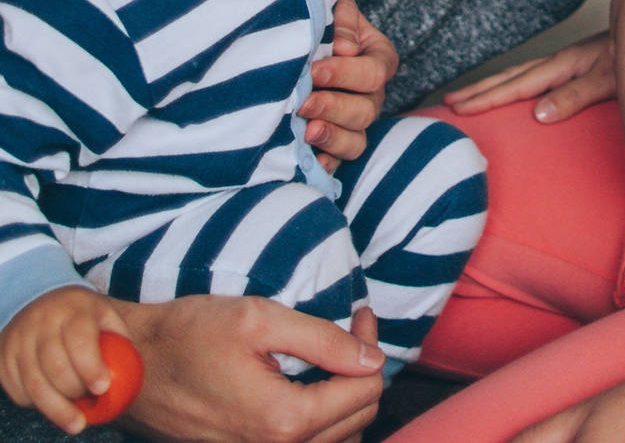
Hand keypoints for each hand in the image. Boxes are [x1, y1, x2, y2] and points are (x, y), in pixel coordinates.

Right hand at [0, 285, 131, 434]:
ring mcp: (19, 339)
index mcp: (73, 308)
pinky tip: (51, 402)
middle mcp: (42, 321)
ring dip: (57, 409)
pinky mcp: (4, 357)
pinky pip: (18, 390)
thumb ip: (118, 340)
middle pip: (55, 367)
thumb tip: (129, 375)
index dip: (90, 366)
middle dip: (75, 392)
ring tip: (77, 422)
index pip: (79, 339)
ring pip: (35, 384)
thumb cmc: (81, 315)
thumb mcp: (104, 314)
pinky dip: (35, 404)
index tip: (102, 388)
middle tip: (91, 405)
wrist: (40, 298)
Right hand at [113, 294, 384, 442]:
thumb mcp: (257, 319)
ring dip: (347, 395)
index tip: (360, 311)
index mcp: (284, 419)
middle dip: (363, 368)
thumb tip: (373, 357)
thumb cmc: (189, 336)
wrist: (135, 368)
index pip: (365, 390)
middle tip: (351, 326)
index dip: (370, 344)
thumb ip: (322, 338)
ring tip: (335, 353)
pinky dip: (325, 418)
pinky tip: (312, 384)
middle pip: (358, 417)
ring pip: (339, 438)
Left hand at [299, 0, 398, 174]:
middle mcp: (372, 93)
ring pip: (357, 140)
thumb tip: (344, 46)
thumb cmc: (320, 12)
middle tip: (303, 103)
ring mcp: (355, 120)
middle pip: (366, 110)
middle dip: (334, 107)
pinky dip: (325, 163)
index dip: (346, 74)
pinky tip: (307, 160)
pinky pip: (338, 161)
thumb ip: (341, 13)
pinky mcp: (334, 140)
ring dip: (332, 138)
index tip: (314, 69)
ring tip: (306, 133)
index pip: (374, 71)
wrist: (299, 31)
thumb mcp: (333, 1)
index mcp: (377, 57)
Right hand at [444, 32, 615, 122]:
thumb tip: (537, 114)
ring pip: (519, 74)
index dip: (486, 99)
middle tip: (448, 103)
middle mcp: (560, 61)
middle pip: (510, 77)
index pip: (516, 86)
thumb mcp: (609, 81)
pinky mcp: (578, 64)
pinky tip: (515, 90)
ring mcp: (568, 61)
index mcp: (563, 65)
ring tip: (468, 95)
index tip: (459, 109)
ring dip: (492, 85)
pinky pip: (535, 75)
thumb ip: (574, 96)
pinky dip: (514, 83)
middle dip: (478, 91)